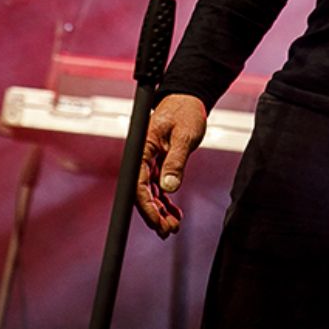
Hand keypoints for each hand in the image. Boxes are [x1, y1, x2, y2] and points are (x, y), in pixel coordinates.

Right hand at [136, 93, 207, 237]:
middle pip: (142, 192)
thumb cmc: (185, 111)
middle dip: (153, 214)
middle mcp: (143, 157)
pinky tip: (175, 213)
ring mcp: (150, 161)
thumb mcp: (184, 135)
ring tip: (172, 226)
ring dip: (160, 211)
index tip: (156, 222)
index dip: (146, 206)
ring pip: (151, 193)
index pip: (138, 183)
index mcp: (143, 148)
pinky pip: (159, 187)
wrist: (189, 99)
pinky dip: (166, 201)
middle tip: (167, 230)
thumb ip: (176, 160)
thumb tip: (169, 186)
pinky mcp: (159, 163)